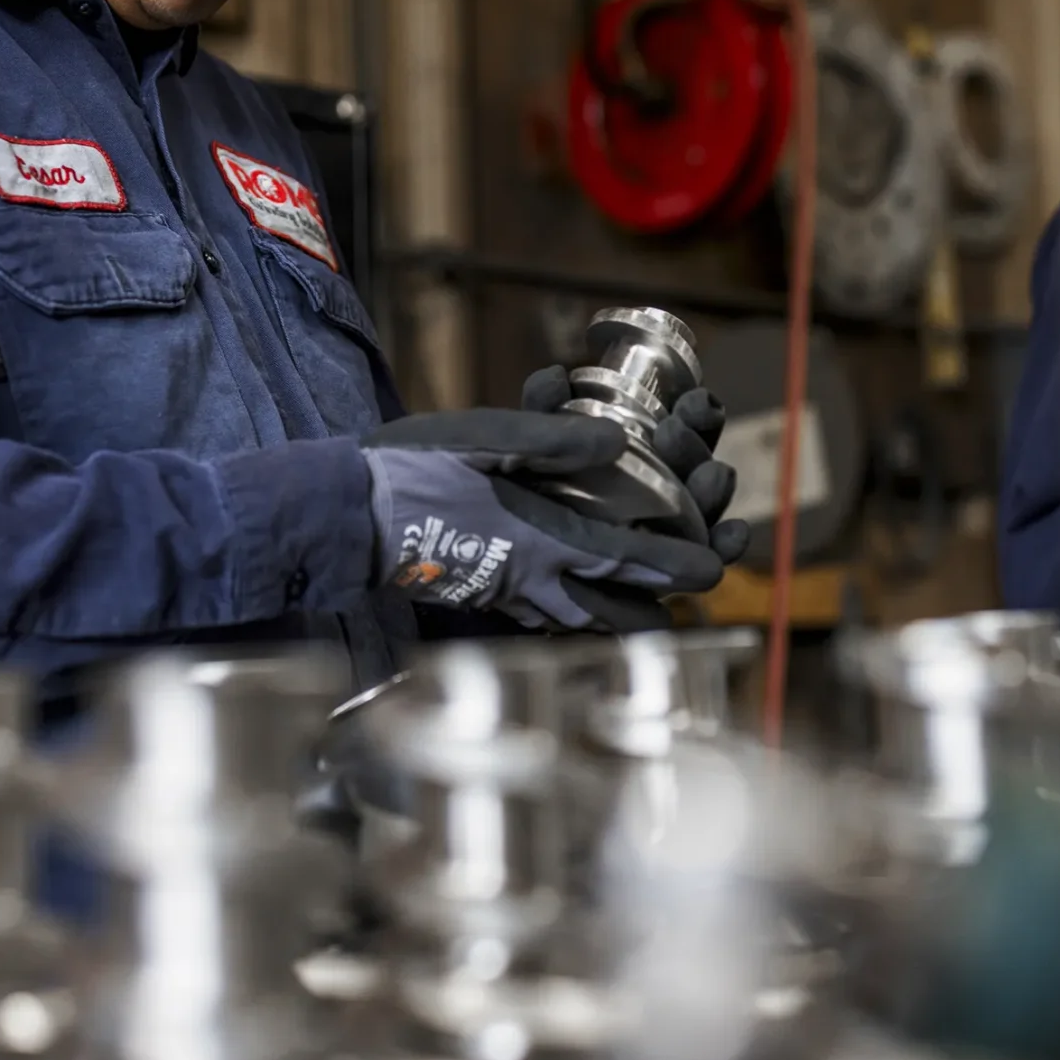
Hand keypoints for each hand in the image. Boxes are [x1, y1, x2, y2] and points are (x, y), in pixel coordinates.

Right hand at [362, 409, 726, 633]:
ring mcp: (504, 592)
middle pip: (610, 612)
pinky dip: (573, 614)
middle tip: (685, 600)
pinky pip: (541, 614)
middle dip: (654, 608)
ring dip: (617, 615)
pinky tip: (575, 605)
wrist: (346, 515)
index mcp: (538, 539)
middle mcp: (529, 578)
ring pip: (577, 621)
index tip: (713, 572)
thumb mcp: (483, 438)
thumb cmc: (412, 472)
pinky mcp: (481, 593)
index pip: (624, 560)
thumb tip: (615, 441)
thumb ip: (551, 440)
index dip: (673, 565)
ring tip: (647, 612)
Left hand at [521, 366, 750, 563]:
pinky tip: (731, 535)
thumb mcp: (526, 447)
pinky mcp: (660, 575)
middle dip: (695, 447)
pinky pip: (704, 560)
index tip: (692, 399)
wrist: (510, 560)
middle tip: (675, 431)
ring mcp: (665, 533)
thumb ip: (542, 413)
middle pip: (695, 465)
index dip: (695, 412)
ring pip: (704, 509)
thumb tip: (554, 376)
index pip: (683, 426)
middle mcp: (661, 489)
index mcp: (642, 451)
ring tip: (711, 475)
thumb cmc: (522, 493)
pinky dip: (726, 546)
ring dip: (713, 491)